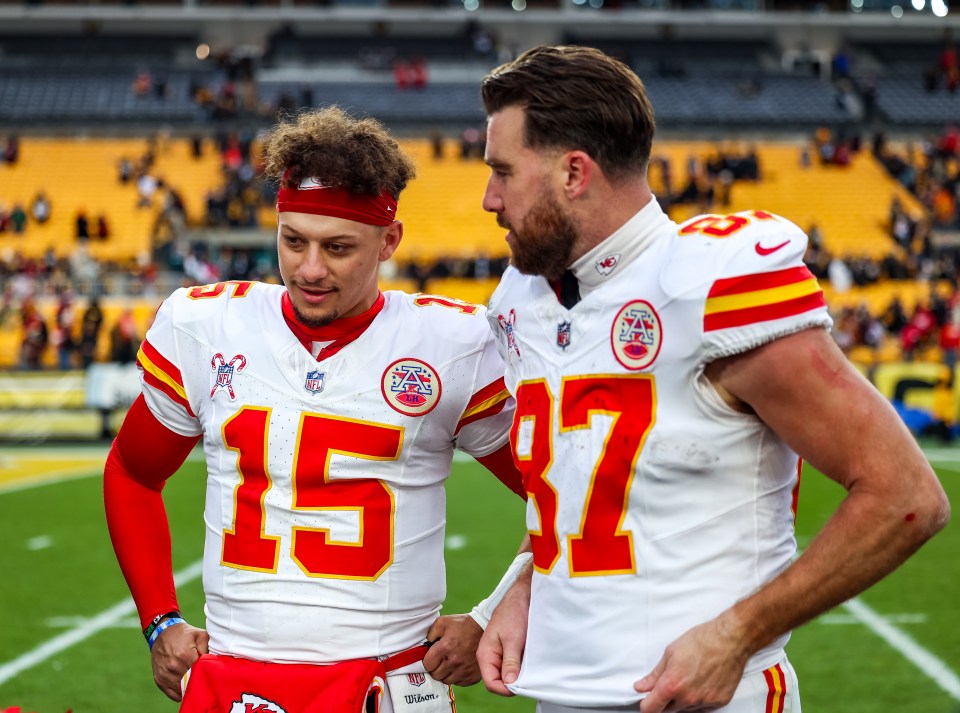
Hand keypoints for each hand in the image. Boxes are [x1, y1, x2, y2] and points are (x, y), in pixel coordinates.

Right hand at [150, 621, 208, 701]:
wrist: (162, 633)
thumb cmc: (184, 634)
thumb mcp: (200, 635)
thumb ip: (207, 649)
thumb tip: (213, 664)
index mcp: (185, 655)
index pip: (200, 672)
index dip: (206, 674)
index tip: (210, 673)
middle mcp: (173, 667)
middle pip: (191, 682)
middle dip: (199, 682)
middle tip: (204, 679)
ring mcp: (165, 675)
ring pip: (182, 691)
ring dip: (189, 688)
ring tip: (196, 682)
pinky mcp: (159, 680)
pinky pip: (173, 695)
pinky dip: (180, 693)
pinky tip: (186, 686)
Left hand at [424, 614, 482, 685]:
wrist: (484, 628)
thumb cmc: (463, 625)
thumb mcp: (443, 622)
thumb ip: (430, 634)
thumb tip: (424, 647)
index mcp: (445, 647)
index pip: (427, 665)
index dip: (427, 661)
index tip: (431, 657)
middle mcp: (454, 661)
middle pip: (436, 675)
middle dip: (436, 668)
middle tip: (441, 659)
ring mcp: (464, 671)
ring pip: (446, 681)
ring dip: (446, 674)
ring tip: (450, 663)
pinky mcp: (472, 677)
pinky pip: (458, 683)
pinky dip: (457, 677)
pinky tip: (459, 666)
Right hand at [477, 569, 529, 696]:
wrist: (520, 597)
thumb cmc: (513, 614)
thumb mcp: (513, 639)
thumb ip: (510, 662)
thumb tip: (509, 683)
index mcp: (485, 655)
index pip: (491, 683)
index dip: (504, 689)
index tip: (519, 687)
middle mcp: (490, 657)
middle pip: (498, 682)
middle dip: (511, 684)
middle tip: (526, 678)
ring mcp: (499, 655)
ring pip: (506, 676)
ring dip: (517, 676)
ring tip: (527, 669)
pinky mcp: (508, 653)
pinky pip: (512, 668)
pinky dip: (520, 669)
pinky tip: (528, 663)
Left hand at [634, 614, 748, 712]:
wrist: (730, 640)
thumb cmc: (702, 641)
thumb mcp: (671, 653)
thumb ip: (655, 674)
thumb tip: (642, 686)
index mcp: (672, 684)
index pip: (651, 708)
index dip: (645, 705)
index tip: (645, 701)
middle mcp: (688, 697)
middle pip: (668, 710)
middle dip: (665, 700)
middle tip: (670, 682)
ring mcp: (704, 702)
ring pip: (685, 709)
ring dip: (682, 699)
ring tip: (689, 678)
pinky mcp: (718, 703)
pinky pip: (702, 708)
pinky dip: (698, 699)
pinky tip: (700, 683)